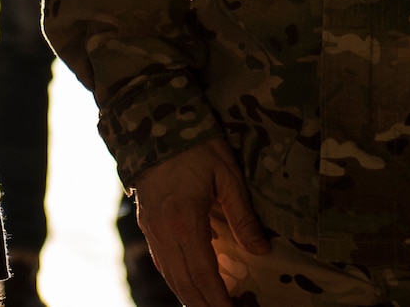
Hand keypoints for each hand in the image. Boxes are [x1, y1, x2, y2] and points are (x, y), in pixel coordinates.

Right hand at [133, 137, 267, 306]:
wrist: (154, 121)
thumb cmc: (195, 144)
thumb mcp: (227, 175)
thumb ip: (243, 216)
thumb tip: (261, 250)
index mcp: (185, 222)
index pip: (204, 276)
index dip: (220, 301)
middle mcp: (164, 233)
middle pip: (185, 285)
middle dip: (208, 305)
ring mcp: (152, 230)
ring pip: (171, 278)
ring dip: (192, 297)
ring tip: (215, 305)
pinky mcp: (148, 224)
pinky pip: (162, 263)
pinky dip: (178, 280)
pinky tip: (192, 285)